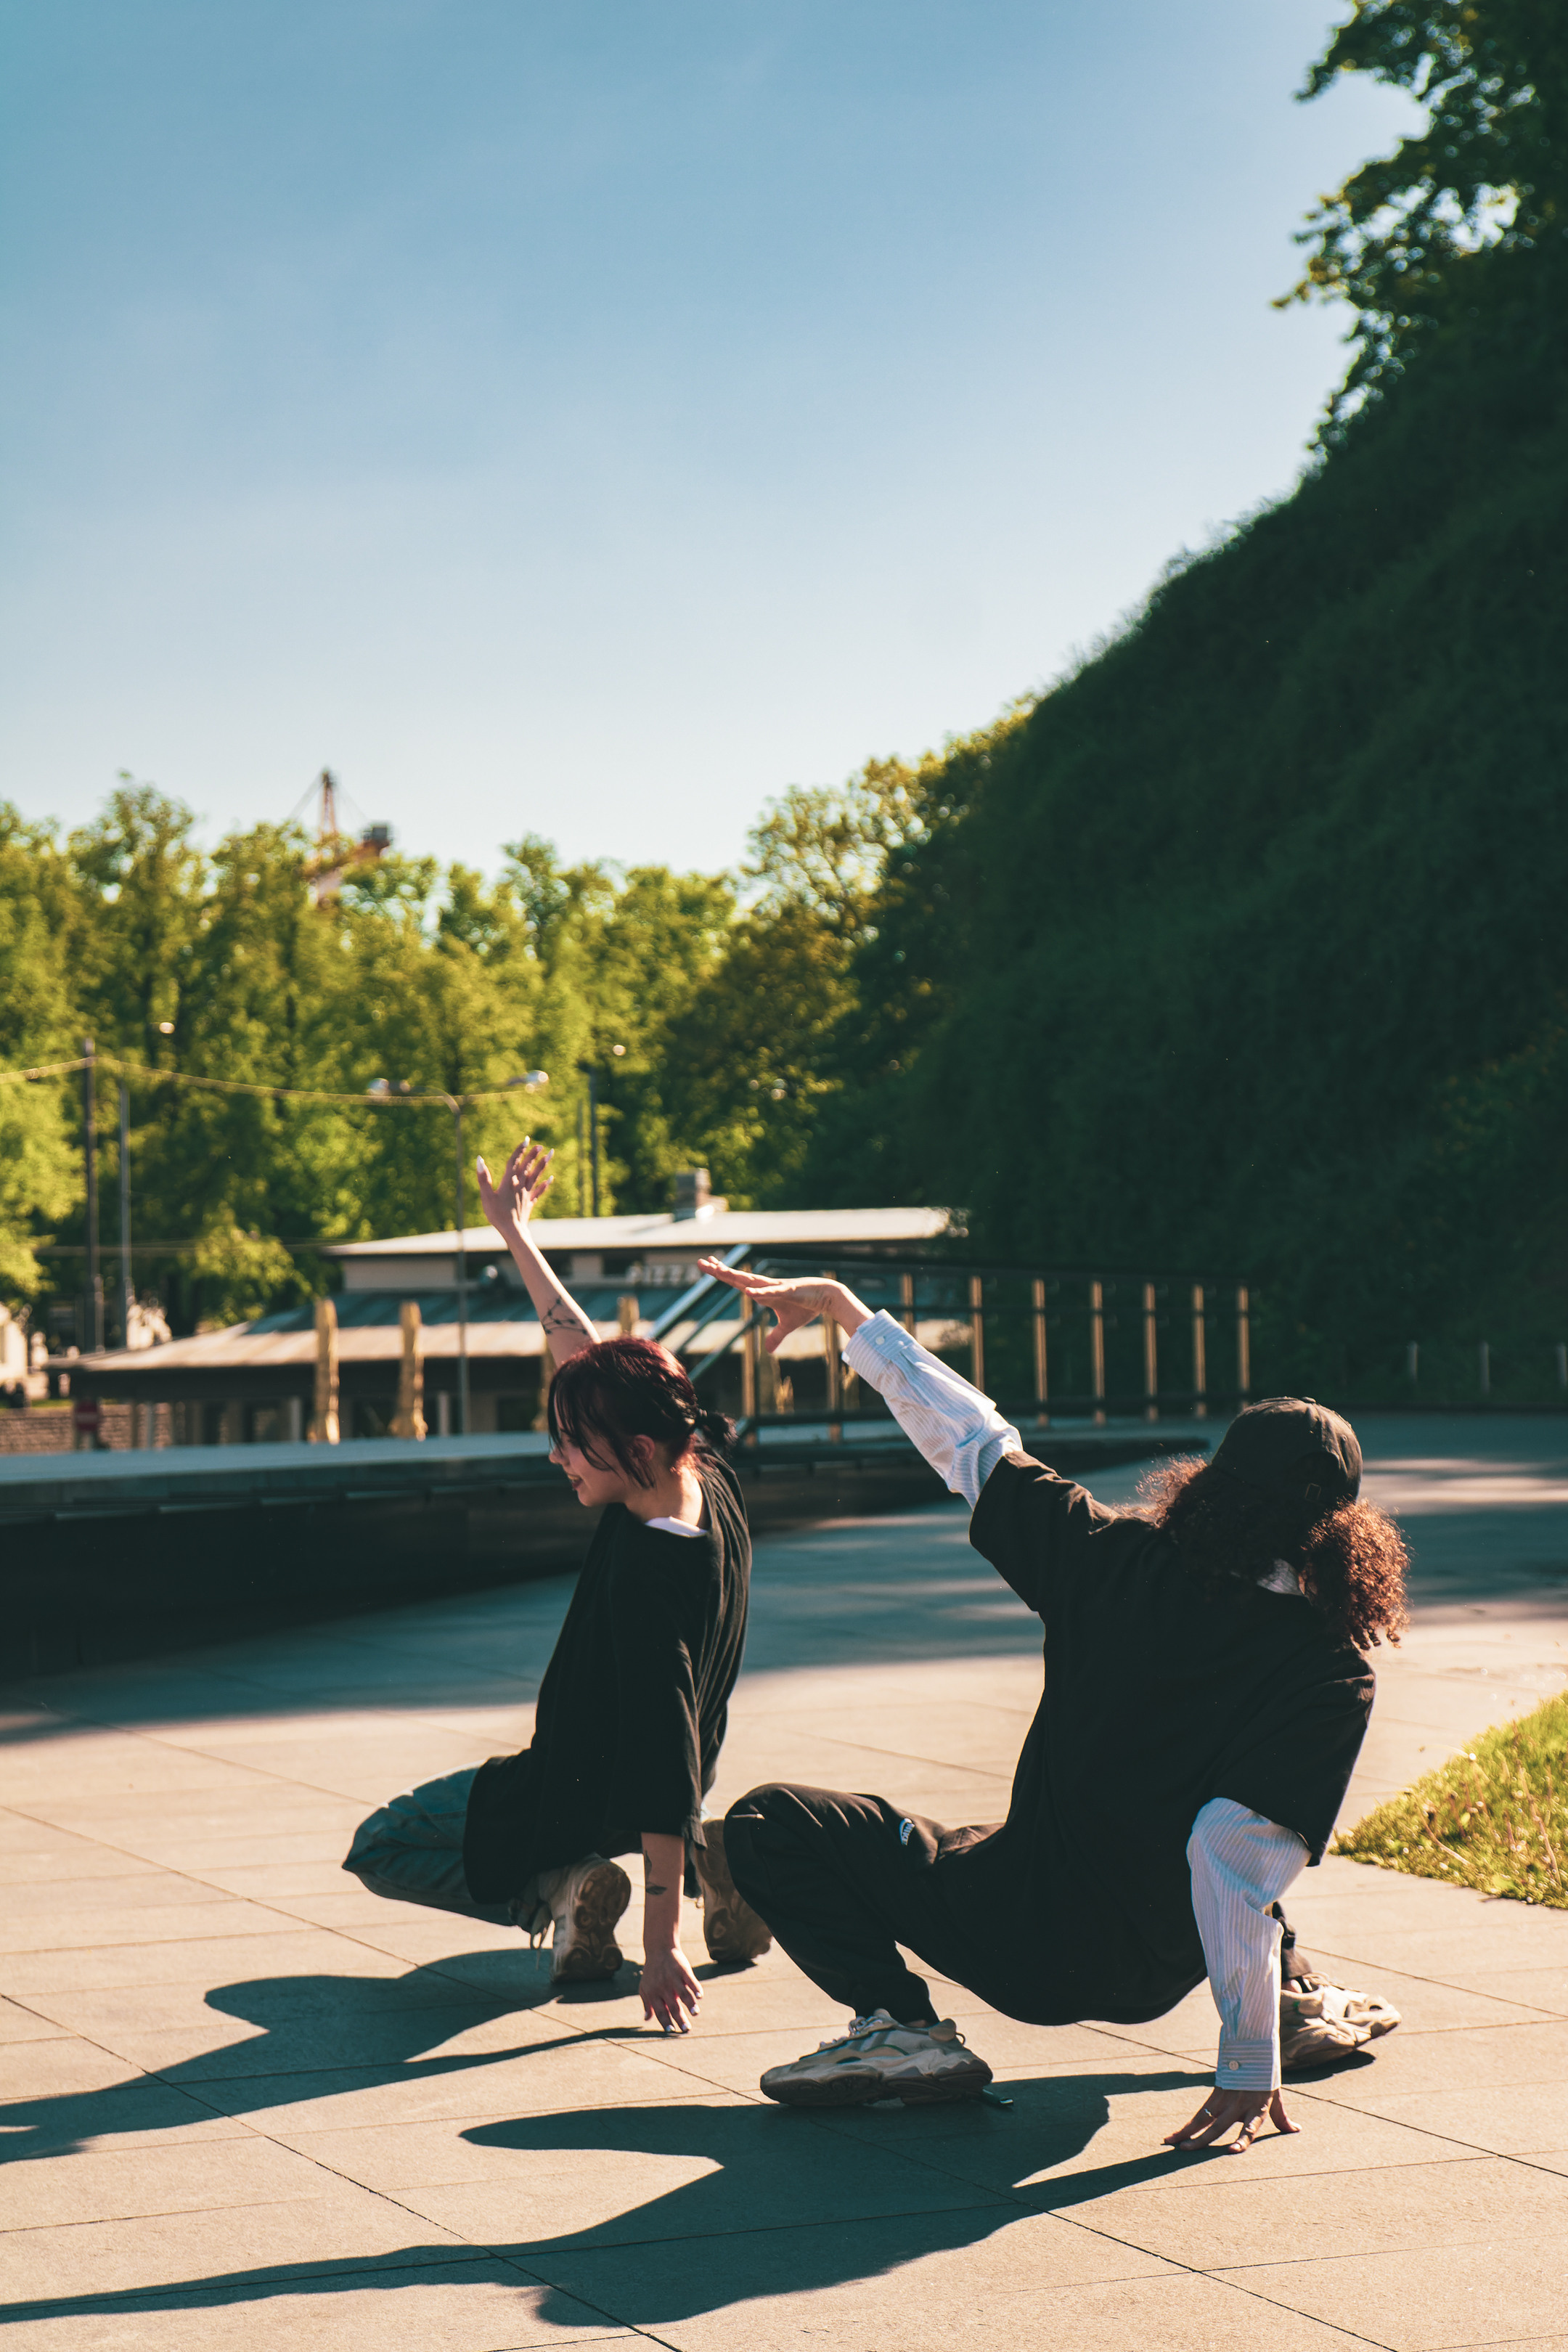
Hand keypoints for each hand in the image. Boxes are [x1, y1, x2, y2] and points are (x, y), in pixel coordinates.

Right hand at [476, 1140, 552, 1239]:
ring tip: (550, 1154)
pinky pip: (539, 1191)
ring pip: (536, 1176)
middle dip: (533, 1155)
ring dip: (542, 1165)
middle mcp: (520, 1185)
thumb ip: (483, 1178)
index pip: (514, 1162)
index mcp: (508, 1182)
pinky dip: (545, 1184)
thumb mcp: (486, 1196)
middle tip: (540, 1145)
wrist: (513, 1231)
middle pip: (527, 1167)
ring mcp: (526, 1194)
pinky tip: (551, 1178)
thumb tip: (479, 1159)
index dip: (520, 1150)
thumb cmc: (497, 1214)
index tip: (526, 1140)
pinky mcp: (529, 1203)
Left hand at [639, 1943, 701, 2034]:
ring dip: (689, 2004)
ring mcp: (673, 1978)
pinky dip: (695, 1988)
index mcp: (653, 1993)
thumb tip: (647, 2019)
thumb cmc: (652, 1971)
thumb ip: (647, 2003)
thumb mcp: (644, 1987)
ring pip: (682, 1994)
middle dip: (680, 2019)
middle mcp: (663, 1987)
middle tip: (687, 2029)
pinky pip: (690, 1980)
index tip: (672, 2031)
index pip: (660, 2011)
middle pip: (673, 2006)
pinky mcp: (682, 1969)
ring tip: (695, 2013)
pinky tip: (700, 1996)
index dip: (666, 2021)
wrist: (659, 1948)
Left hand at [697, 1259, 869, 1350]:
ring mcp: (775, 1287)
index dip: (722, 1274)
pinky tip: (747, 1291)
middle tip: (700, 1262)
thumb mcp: (788, 1326)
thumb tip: (768, 1350)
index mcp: (762, 1292)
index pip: (737, 1282)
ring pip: (750, 1281)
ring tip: (718, 1270)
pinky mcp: (788, 1290)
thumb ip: (776, 1336)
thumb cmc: (806, 1307)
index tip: (708, 1265)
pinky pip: (771, 1291)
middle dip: (719, 1270)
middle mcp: (765, 1286)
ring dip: (734, 1276)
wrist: (826, 1297)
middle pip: (737, 1278)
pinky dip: (759, 1291)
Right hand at [1164, 2087, 1297, 2154]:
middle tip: (1186, 2150)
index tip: (1232, 2151)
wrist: (1252, 2048)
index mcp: (1256, 2109)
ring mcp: (1224, 2099)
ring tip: (1173, 2143)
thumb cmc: (1266, 2077)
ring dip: (1187, 2132)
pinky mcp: (1215, 2093)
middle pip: (1217, 2126)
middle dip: (1201, 2139)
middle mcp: (1238, 2105)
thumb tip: (1296, 2130)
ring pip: (1202, 2119)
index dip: (1241, 2140)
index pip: (1249, 2128)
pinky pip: (1199, 2113)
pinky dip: (1187, 2125)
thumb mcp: (1276, 2097)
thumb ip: (1282, 2117)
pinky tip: (1175, 2135)